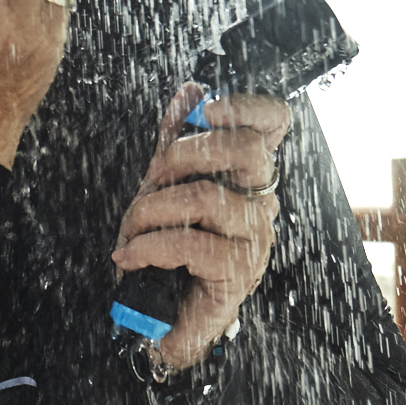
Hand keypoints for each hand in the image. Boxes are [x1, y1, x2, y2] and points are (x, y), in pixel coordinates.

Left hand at [112, 83, 291, 369]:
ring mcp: (256, 239)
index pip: (274, 124)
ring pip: (207, 196)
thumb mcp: (165, 184)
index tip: (209, 107)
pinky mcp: (238, 275)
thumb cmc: (168, 244)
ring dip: (152, 208)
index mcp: (248, 174)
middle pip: (245, 150)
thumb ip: (178, 138)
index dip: (250, 105)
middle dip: (181, 153)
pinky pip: (193, 244)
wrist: (162, 315)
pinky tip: (131, 255)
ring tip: (132, 227)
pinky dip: (150, 245)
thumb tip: (190, 90)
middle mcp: (262, 203)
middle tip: (149, 177)